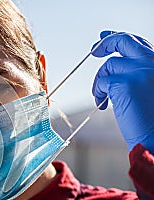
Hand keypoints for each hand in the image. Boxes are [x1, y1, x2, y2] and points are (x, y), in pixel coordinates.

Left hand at [91, 31, 153, 152]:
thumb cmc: (150, 118)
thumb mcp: (147, 87)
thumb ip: (137, 72)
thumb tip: (117, 61)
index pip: (138, 43)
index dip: (119, 39)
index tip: (104, 39)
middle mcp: (152, 62)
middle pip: (124, 41)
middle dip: (106, 43)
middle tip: (94, 50)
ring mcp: (139, 70)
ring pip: (108, 66)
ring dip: (100, 82)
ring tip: (102, 98)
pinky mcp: (125, 83)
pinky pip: (102, 82)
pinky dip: (98, 92)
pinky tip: (102, 104)